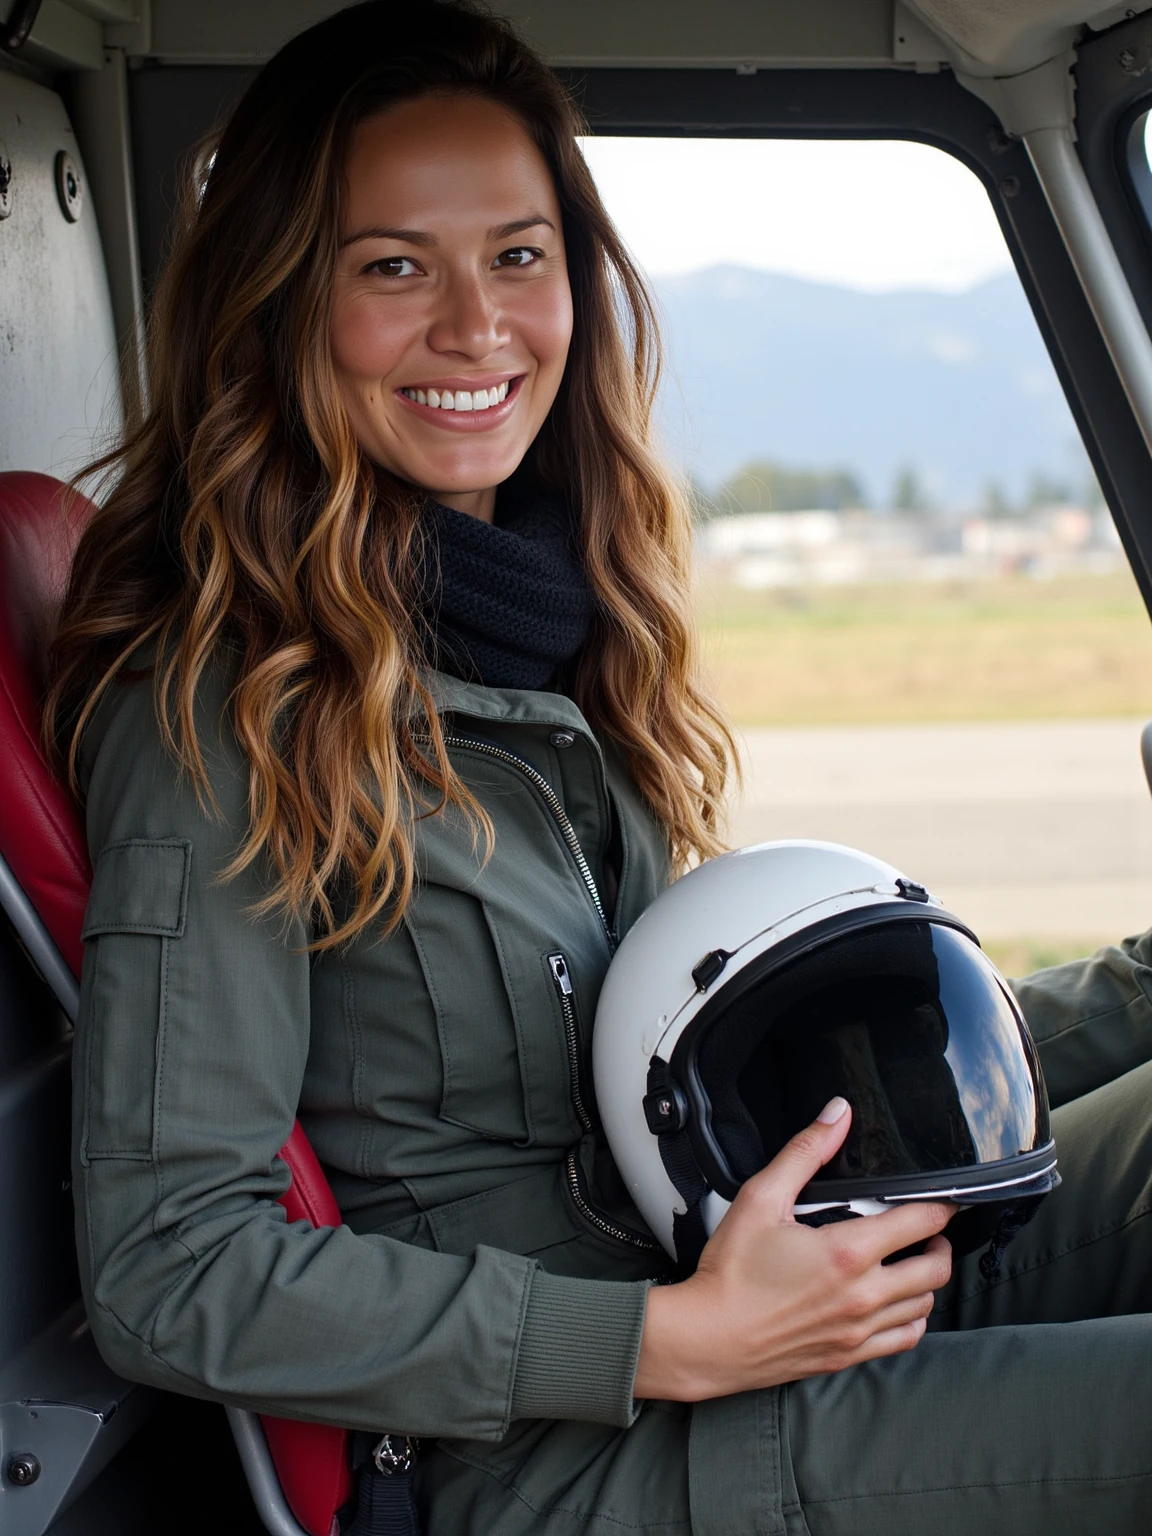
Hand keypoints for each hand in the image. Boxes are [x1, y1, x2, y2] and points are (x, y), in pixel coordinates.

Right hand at [633, 1098, 952, 1401]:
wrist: (710, 1338)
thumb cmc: (731, 1272)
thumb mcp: (760, 1198)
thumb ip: (804, 1153)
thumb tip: (836, 1115)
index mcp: (847, 1252)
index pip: (921, 1222)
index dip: (940, 1205)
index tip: (941, 1198)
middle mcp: (863, 1294)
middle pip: (936, 1268)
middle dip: (939, 1242)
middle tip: (927, 1228)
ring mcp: (860, 1329)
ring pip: (925, 1305)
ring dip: (926, 1280)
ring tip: (911, 1261)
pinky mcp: (850, 1354)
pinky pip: (905, 1338)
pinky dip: (912, 1318)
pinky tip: (897, 1302)